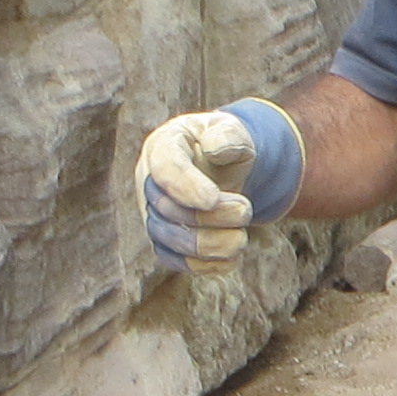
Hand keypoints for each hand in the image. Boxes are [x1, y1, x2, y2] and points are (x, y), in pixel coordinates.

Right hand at [137, 100, 304, 274]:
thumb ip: (227, 135)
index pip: (164, 167)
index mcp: (163, 146)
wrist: (223, 167)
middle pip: (165, 209)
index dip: (184, 186)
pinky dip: (203, 265)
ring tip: (241, 239)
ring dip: (207, 245)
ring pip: (167, 240)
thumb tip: (215, 149)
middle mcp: (150, 182)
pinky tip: (231, 259)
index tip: (212, 199)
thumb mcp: (231, 130)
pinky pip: (174, 261)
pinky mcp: (165, 240)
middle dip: (208, 217)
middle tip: (246, 210)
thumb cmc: (224, 145)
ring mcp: (154, 214)